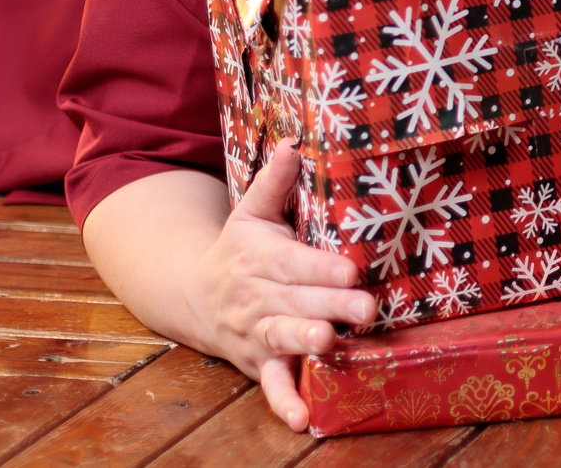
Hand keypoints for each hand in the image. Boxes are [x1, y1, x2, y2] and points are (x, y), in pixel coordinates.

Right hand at [184, 142, 375, 430]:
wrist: (194, 295)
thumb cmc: (240, 249)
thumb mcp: (251, 211)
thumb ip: (274, 181)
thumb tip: (294, 141)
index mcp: (261, 258)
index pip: (294, 262)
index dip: (321, 267)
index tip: (350, 268)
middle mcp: (259, 298)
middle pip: (297, 302)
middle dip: (330, 306)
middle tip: (365, 309)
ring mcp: (258, 333)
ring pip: (283, 340)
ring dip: (307, 345)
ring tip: (331, 346)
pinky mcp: (258, 363)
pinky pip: (271, 386)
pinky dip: (285, 402)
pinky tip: (305, 419)